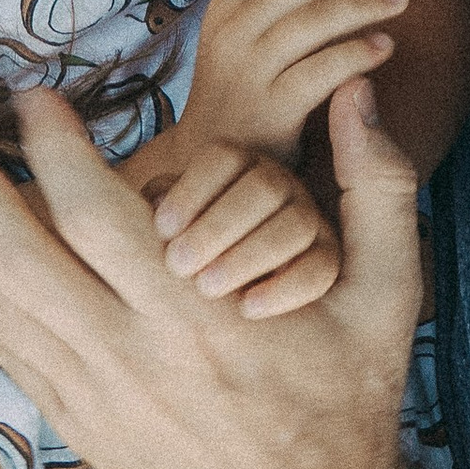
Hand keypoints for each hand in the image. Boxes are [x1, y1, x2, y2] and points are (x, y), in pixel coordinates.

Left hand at [0, 80, 425, 468]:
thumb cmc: (349, 403)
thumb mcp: (391, 297)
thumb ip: (381, 188)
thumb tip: (358, 90)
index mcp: (202, 322)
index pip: (107, 229)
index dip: (60, 158)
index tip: (32, 96)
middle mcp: (133, 359)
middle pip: (22, 264)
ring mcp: (92, 397)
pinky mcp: (73, 421)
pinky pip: (0, 346)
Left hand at [148, 141, 341, 316]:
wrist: (220, 310)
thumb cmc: (183, 257)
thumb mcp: (164, 228)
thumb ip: (152, 209)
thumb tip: (141, 208)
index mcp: (237, 164)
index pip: (223, 158)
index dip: (191, 191)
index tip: (160, 230)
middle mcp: (279, 183)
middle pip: (262, 187)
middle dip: (217, 227)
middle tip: (178, 265)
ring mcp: (309, 219)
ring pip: (294, 225)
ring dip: (248, 256)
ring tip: (207, 287)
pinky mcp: (328, 261)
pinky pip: (320, 270)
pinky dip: (285, 289)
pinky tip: (248, 309)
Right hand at [174, 0, 409, 160]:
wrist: (208, 168)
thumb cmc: (238, 93)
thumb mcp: (239, 33)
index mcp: (225, 8)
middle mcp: (232, 34)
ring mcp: (248, 72)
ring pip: (315, 19)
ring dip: (366, 2)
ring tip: (401, 0)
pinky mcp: (271, 111)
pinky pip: (323, 70)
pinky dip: (358, 51)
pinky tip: (386, 46)